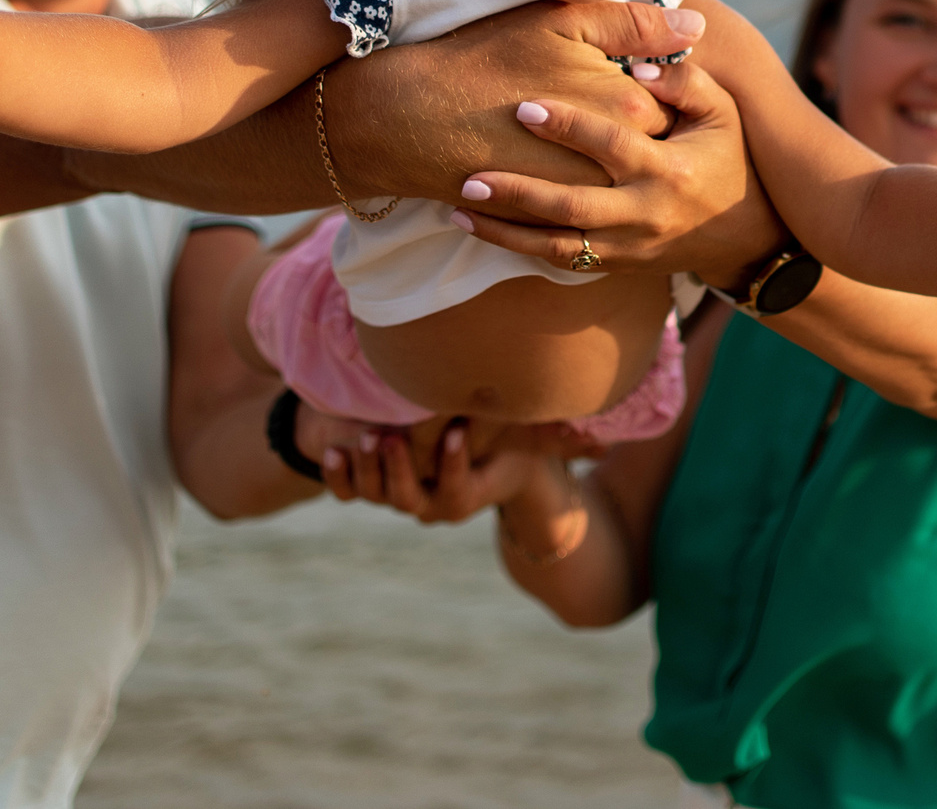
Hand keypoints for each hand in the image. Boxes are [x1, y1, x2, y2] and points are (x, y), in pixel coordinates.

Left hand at [317, 417, 599, 524]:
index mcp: (463, 497)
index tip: (452, 432)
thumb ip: (561, 441)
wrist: (462, 448)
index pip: (456, 492)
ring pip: (379, 497)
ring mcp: (399, 496)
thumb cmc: (503, 441)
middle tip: (391, 438)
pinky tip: (333, 451)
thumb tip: (603, 442)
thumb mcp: (528, 437)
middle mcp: (429, 504)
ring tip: (365, 438)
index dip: (453, 466)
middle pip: (409, 500)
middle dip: (398, 470)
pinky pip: (350, 492)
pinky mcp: (373, 484)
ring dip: (368, 471)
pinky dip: (338, 477)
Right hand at [319, 0, 704, 203]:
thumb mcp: (563, 21)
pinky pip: (583, 219)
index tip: (646, 81)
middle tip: (627, 119)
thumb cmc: (488, 59)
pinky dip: (584, 200)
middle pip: (652, 151)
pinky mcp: (552, 222)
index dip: (660, 91)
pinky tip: (567, 177)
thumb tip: (697, 26)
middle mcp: (614, 161)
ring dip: (618, 174)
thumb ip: (635, 24)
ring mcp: (582, 197)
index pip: (671, 105)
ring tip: (598, 151)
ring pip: (622, 189)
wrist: (415, 117)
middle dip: (647, 139)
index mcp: (626, 107)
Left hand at [449, 54, 779, 282]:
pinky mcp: (617, 265)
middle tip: (471, 175)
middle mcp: (645, 213)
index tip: (524, 106)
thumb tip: (638, 66)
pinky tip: (482, 228)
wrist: (745, 237)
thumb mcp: (723, 113)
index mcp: (669, 170)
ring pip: (558, 245)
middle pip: (572, 206)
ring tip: (459, 206)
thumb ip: (684, 82)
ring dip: (506, 230)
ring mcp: (629, 246)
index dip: (568, 126)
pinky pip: (562, 260)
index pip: (611, 145)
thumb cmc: (728, 158)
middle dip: (520, 191)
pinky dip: (520, 247)